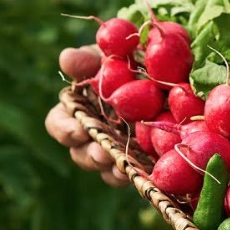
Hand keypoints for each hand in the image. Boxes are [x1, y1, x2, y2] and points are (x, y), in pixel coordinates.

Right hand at [44, 47, 128, 186]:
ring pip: (104, 167)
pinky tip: (142, 173)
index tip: (79, 129)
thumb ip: (90, 58)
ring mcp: (117, 148)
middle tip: (102, 153)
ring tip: (121, 166)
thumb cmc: (131, 59)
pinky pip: (132, 174)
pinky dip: (134, 174)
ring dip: (110, 167)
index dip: (65, 129)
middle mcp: (94, 132)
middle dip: (90, 154)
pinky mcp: (141, 158)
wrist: (170, 68)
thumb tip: (66, 58)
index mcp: (80, 107)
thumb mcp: (111, 55)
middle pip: (80, 152)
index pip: (58, 123)